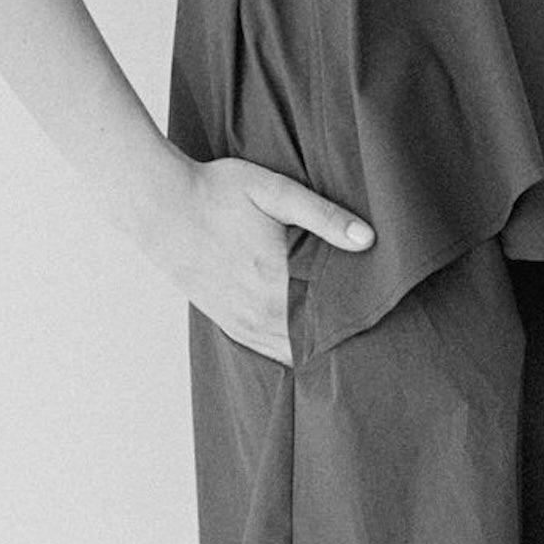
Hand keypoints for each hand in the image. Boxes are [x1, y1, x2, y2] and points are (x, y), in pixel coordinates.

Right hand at [141, 155, 374, 365]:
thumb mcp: (274, 192)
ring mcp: (240, 321)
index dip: (360, 322)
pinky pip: (266, 349)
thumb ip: (323, 216)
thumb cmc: (217, 191)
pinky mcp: (226, 320)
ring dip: (316, 346)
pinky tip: (305, 338)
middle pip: (314, 342)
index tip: (384, 317)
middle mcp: (258, 312)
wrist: (159, 205)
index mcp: (275, 281)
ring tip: (346, 336)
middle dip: (343, 337)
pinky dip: (289, 348)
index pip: (331, 319)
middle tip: (375, 331)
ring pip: (290, 352)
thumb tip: (368, 239)